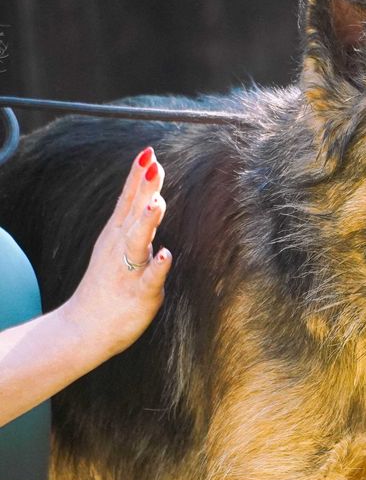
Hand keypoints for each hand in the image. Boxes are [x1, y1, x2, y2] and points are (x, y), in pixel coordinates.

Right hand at [59, 147, 172, 357]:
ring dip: (147, 222)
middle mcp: (120, 248)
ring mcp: (128, 270)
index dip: (137, 176)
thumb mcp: (117, 246)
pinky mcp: (139, 294)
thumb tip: (152, 192)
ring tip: (157, 203)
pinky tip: (166, 255)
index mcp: (117, 235)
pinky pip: (150, 279)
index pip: (128, 200)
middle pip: (133, 213)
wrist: (84, 328)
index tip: (148, 152)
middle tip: (153, 163)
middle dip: (143, 188)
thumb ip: (136, 220)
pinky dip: (158, 267)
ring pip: (138, 242)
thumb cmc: (107, 284)